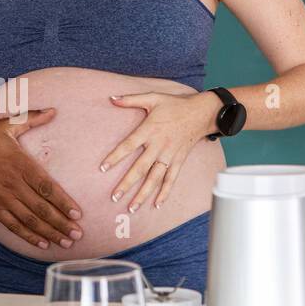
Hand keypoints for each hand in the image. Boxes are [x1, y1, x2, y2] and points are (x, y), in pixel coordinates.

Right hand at [0, 109, 82, 249]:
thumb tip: (53, 111)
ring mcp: (2, 198)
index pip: (46, 186)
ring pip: (29, 220)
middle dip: (62, 223)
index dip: (63, 202)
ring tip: (66, 243)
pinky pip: (13, 225)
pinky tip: (43, 243)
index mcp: (19, 164)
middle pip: (41, 209)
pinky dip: (28, 236)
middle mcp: (12, 184)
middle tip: (78, 234)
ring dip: (49, 233)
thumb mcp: (5, 125)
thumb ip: (31, 118)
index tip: (77, 213)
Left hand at [100, 91, 216, 212]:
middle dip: (126, 184)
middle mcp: (159, 145)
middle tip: (114, 197)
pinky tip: (157, 204)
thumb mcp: (153, 97)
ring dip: (143, 194)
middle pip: (140, 168)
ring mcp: (170, 155)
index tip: (102, 168)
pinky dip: (165, 192)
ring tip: (131, 207)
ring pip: (155, 178)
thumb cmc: (175, 105)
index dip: (115, 157)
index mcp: (149, 130)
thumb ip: (131, 99)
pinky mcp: (179, 161)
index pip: (128, 145)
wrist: (201, 113)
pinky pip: (171, 179)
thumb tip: (111, 98)